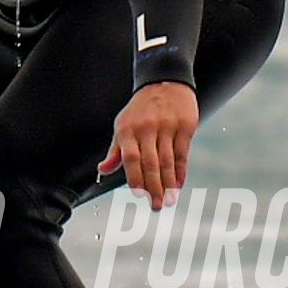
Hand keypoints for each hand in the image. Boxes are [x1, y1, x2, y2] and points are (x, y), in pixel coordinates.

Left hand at [102, 82, 198, 206]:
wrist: (165, 81)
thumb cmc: (141, 109)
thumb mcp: (123, 125)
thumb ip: (115, 151)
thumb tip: (103, 171)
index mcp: (127, 129)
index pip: (131, 158)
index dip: (135, 178)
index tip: (139, 195)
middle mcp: (147, 128)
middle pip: (151, 163)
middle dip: (153, 187)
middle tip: (156, 206)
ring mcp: (167, 127)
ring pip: (167, 161)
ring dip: (168, 184)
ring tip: (169, 200)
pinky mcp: (185, 127)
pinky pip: (182, 154)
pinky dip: (180, 172)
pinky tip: (178, 185)